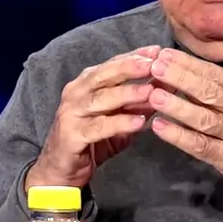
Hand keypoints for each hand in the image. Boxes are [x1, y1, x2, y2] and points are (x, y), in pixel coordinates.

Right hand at [26, 46, 158, 190]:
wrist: (60, 170)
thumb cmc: (90, 141)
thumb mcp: (116, 119)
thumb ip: (136, 104)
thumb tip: (162, 89)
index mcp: (85, 84)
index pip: (112, 65)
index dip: (134, 56)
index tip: (158, 50)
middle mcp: (76, 93)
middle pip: (105, 75)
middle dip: (131, 67)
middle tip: (155, 63)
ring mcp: (71, 113)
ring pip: (102, 98)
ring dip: (128, 93)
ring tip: (151, 90)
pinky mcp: (71, 135)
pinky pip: (99, 127)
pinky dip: (120, 123)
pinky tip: (139, 121)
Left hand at [146, 48, 222, 207]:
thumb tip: (185, 75)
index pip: (215, 73)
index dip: (188, 63)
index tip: (164, 54)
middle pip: (208, 90)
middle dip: (179, 77)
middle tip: (154, 67)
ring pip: (203, 117)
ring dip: (175, 105)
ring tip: (152, 94)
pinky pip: (200, 146)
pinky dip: (178, 136)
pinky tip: (160, 127)